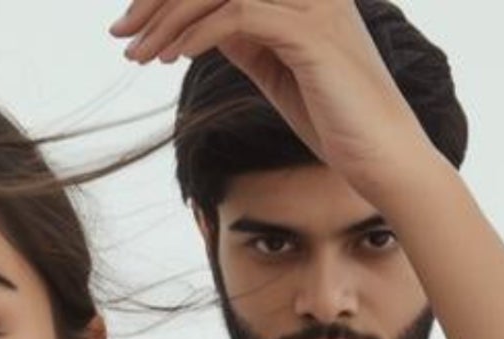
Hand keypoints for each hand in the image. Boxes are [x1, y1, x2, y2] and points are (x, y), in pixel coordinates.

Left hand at [112, 0, 434, 195]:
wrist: (383, 158)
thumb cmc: (332, 117)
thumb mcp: (275, 67)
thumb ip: (244, 37)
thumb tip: (197, 22)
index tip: (133, 22)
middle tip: (121, 34)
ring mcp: (314, 4)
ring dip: (169, 20)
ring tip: (138, 55)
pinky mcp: (312, 34)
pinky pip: (239, 17)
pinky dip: (197, 34)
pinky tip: (172, 59)